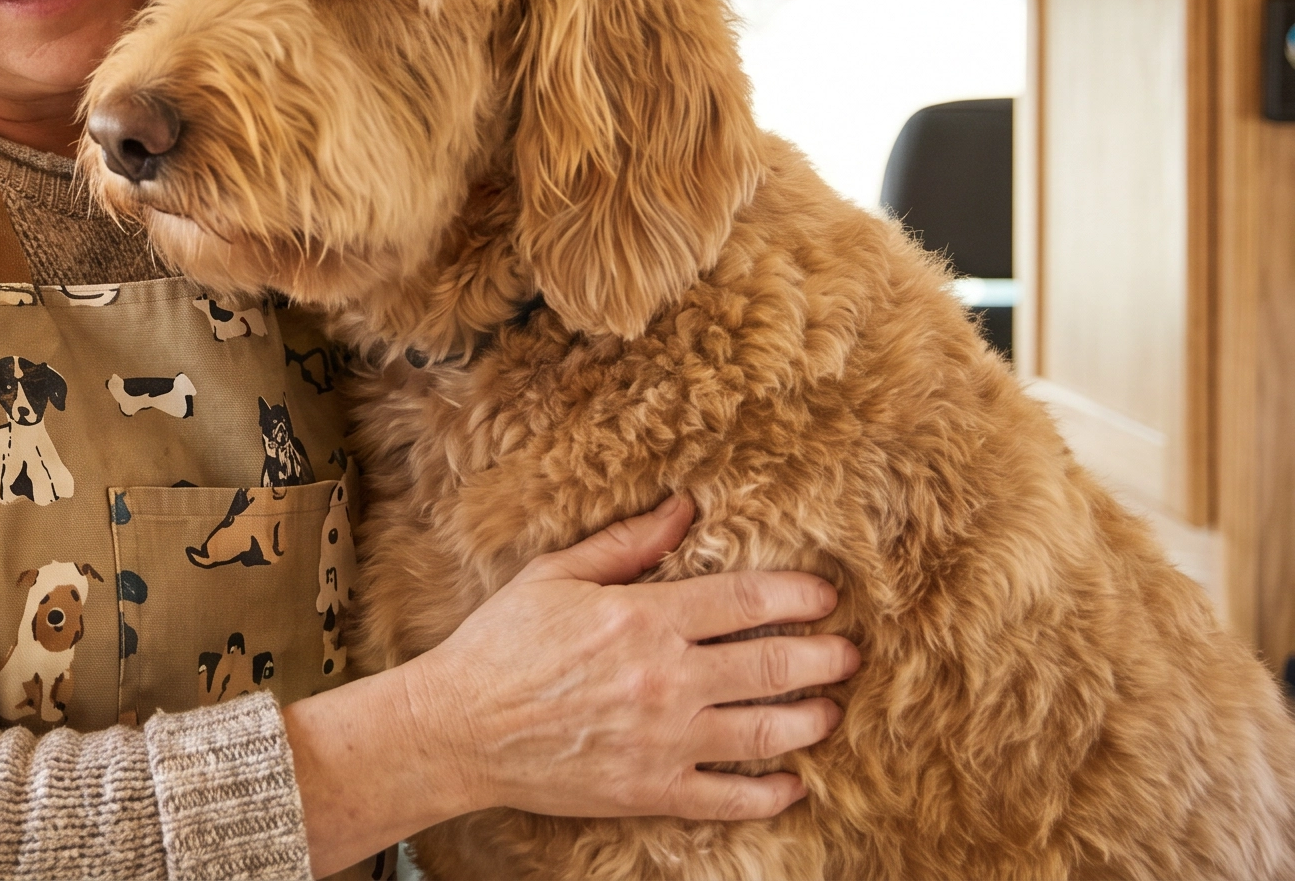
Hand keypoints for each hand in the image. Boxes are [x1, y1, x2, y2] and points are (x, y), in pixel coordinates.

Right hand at [285, 494, 856, 874]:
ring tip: (830, 711)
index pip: (746, 602)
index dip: (799, 598)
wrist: (459, 728)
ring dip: (811, 720)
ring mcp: (664, 741)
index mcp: (643, 619)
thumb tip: (684, 508)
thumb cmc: (500, 645)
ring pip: (767, 733)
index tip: (827, 600)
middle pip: (773, 666)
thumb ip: (627, 544)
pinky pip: (731, 799)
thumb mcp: (555, 576)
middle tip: (849, 655)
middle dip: (825, 659)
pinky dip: (772, 794)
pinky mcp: (651, 790)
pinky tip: (794, 784)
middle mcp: (666, 680)